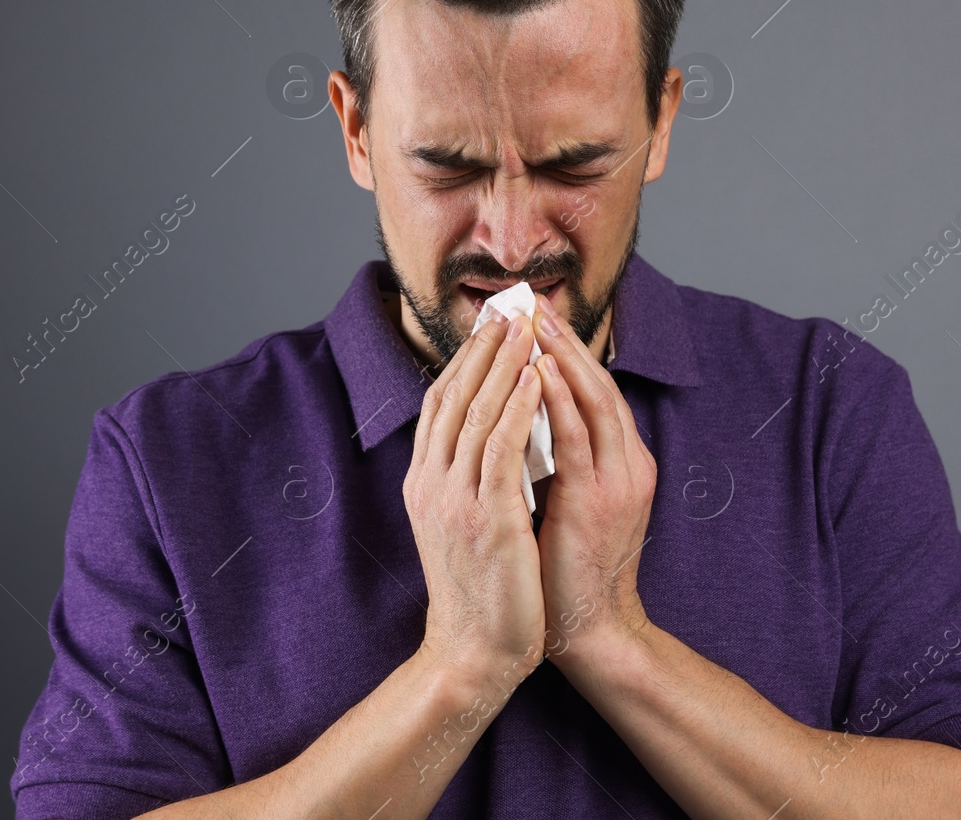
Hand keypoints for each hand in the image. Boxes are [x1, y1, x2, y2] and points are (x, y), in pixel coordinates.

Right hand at [404, 311, 546, 684]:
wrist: (473, 652)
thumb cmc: (479, 592)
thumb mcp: (463, 523)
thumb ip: (469, 478)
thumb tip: (493, 434)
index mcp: (423, 483)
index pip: (439, 403)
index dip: (464, 360)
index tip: (489, 327)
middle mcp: (430, 483)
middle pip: (454, 395)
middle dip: (483, 348)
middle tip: (510, 309)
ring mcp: (454, 498)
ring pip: (477, 411)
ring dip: (504, 363)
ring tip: (527, 327)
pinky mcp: (486, 515)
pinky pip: (501, 444)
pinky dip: (517, 404)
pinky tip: (537, 376)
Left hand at [530, 293, 656, 665]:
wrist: (591, 631)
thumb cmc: (570, 571)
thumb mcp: (571, 503)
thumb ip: (561, 460)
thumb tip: (524, 418)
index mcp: (625, 464)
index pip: (597, 392)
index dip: (569, 352)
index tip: (537, 318)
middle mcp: (629, 464)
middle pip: (599, 384)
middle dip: (565, 340)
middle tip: (533, 302)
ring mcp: (617, 480)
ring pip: (593, 401)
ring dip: (561, 355)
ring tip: (533, 320)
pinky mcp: (595, 500)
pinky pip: (577, 437)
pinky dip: (558, 399)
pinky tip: (539, 371)